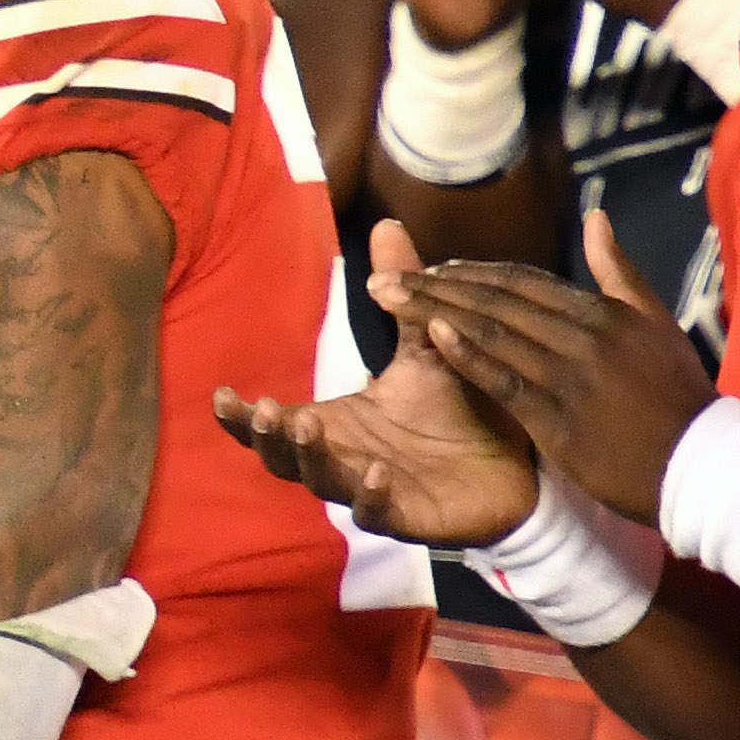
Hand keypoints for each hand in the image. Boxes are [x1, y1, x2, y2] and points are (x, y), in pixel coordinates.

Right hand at [212, 228, 542, 546]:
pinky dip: (369, 494)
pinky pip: (376, 512)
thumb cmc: (460, 408)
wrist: (517, 462)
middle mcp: (344, 458)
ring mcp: (371, 490)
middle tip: (263, 408)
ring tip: (309, 425)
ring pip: (320, 483)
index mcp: (339, 423)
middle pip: (283, 459)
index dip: (242, 418)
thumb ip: (404, 294)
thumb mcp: (427, 344)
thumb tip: (387, 224)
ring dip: (309, 457)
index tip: (222, 394)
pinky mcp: (407, 516)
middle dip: (268, 435)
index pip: (275, 425)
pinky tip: (374, 471)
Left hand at [380, 216, 714, 520]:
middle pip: (495, 300)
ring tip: (390, 299)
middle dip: (436, 285)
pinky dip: (467, 355)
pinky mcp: (558, 419)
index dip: (473, 272)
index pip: (522, 281)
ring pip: (491, 332)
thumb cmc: (677, 394)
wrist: (700, 461)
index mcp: (601, 311)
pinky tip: (432, 336)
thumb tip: (596, 216)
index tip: (433, 268)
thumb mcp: (655, 322)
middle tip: (386, 279)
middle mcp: (581, 335)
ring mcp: (568, 376)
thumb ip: (619, 271)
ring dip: (435, 311)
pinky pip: (503, 381)